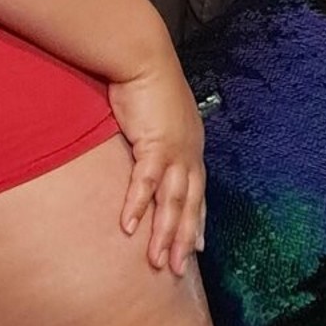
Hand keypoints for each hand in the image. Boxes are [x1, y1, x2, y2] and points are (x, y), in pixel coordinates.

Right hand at [107, 55, 205, 275]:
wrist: (142, 55)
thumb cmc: (145, 80)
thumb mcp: (155, 114)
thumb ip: (153, 134)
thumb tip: (145, 146)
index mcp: (191, 145)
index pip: (197, 190)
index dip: (196, 219)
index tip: (194, 244)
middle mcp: (188, 152)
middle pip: (189, 204)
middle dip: (183, 239)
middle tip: (175, 269)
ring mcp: (173, 150)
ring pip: (172, 202)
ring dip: (164, 234)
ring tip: (156, 262)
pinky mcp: (153, 144)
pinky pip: (145, 183)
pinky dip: (138, 206)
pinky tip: (129, 228)